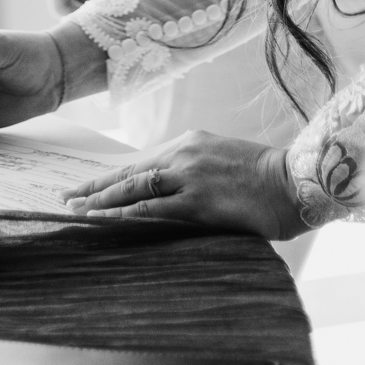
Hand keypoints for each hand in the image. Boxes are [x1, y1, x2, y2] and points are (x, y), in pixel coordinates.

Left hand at [64, 131, 307, 238]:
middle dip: (96, 186)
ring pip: (134, 188)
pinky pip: (153, 209)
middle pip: (129, 172)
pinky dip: (126, 215)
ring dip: (102, 201)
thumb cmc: (266, 179)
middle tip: (67, 196)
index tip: (87, 185)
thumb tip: (169, 195)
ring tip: (77, 211)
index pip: (141, 162)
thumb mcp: (223, 164)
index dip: (112, 175)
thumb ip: (195, 174)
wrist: (297, 181)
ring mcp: (190, 176)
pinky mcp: (198, 200)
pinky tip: (107, 221)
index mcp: (190, 143)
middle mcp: (185, 153)